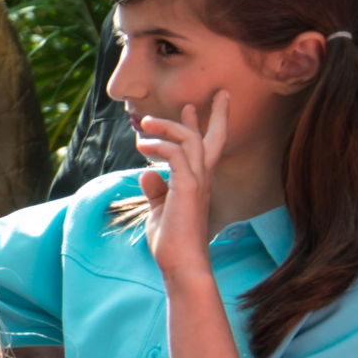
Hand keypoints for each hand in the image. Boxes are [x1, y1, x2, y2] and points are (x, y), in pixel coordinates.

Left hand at [134, 93, 227, 280]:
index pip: (203, 149)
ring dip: (168, 126)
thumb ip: (156, 192)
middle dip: (214, 114)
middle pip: (214, 139)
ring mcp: (198, 183)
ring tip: (145, 122)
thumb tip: (147, 174)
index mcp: (198, 184)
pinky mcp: (187, 188)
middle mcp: (203, 179)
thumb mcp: (160, 213)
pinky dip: (159, 145)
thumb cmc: (172, 243)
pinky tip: (143, 146)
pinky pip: (176, 155)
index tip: (191, 108)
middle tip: (212, 94)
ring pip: (189, 141)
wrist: (181, 264)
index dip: (197, 127)